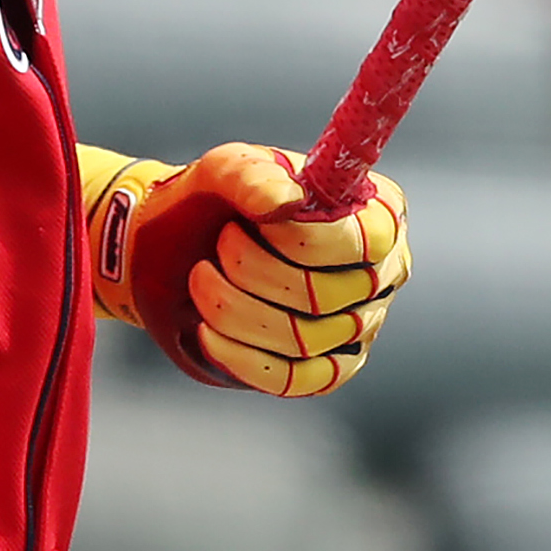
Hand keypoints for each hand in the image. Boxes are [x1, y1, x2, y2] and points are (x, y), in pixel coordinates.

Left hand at [79, 144, 408, 395]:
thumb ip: (253, 175)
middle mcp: (378, 273)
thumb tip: (287, 203)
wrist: (172, 251)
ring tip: (200, 278)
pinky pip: (295, 380)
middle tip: (217, 245)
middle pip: (326, 295)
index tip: (247, 221)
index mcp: (375, 213)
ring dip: (233, 309)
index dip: (303, 239)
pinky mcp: (326, 370)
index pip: (369, 241)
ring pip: (304, 339)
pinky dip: (241, 356)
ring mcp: (357, 327)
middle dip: (252, 271)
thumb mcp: (223, 170)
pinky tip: (206, 331)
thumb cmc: (213, 202)